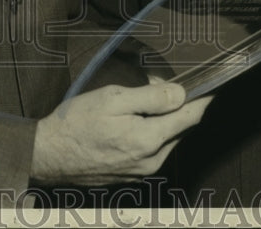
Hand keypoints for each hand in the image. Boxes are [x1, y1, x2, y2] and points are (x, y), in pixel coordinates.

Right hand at [30, 83, 211, 185]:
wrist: (48, 154)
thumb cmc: (77, 122)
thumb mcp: (113, 99)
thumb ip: (151, 97)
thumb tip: (181, 93)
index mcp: (148, 140)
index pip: (190, 117)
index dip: (202, 98)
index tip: (212, 84)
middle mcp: (151, 161)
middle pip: (180, 129)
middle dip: (177, 105)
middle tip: (159, 84)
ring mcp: (142, 172)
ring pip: (167, 140)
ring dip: (163, 120)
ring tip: (140, 102)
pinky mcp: (132, 176)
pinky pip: (153, 151)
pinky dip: (151, 133)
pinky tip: (132, 122)